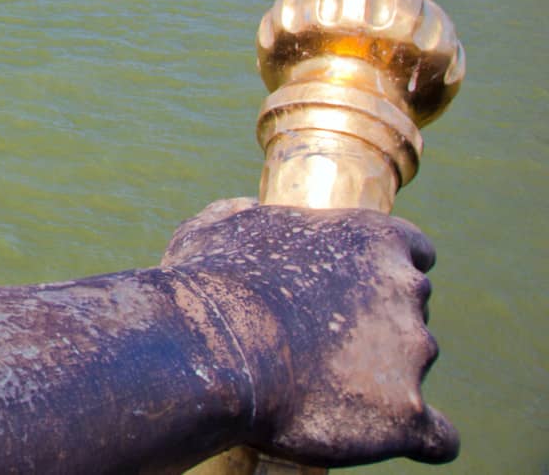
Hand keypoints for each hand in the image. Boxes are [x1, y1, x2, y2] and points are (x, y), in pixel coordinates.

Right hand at [162, 199, 457, 466]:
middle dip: (375, 326)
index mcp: (371, 237)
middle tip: (317, 345)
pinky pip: (437, 436)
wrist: (209, 349)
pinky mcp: (408, 412)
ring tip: (317, 391)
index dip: (387, 272)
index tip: (357, 292)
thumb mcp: (218, 227)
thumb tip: (249, 210)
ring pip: (412, 369)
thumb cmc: (208, 283)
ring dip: (378, 378)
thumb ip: (246, 214)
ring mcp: (413, 351)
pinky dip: (414, 435)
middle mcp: (405, 287)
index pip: (415, 251)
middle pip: (411, 311)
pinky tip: (379, 433)